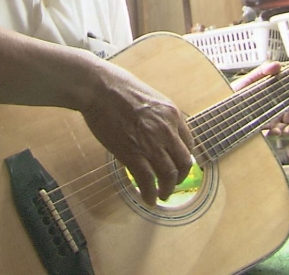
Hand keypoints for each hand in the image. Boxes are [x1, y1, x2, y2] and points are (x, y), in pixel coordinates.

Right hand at [80, 63, 193, 206]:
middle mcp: (167, 131)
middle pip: (183, 162)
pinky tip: (148, 199)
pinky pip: (148, 181)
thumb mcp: (149, 98)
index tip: (179, 165)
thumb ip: (157, 116)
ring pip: (169, 175)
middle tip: (173, 184)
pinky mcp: (133, 154)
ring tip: (162, 195)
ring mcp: (151, 144)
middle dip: (180, 178)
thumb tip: (154, 129)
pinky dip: (150, 194)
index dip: (184, 159)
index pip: (188, 143)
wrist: (100, 88)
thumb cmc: (118, 88)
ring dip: (167, 189)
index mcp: (172, 115)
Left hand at [231, 62, 288, 135]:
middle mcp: (275, 109)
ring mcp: (271, 122)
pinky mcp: (263, 132)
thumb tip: (277, 64)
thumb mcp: (247, 82)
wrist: (218, 113)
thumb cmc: (233, 95)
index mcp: (275, 95)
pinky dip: (287, 132)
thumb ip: (262, 73)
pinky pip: (278, 134)